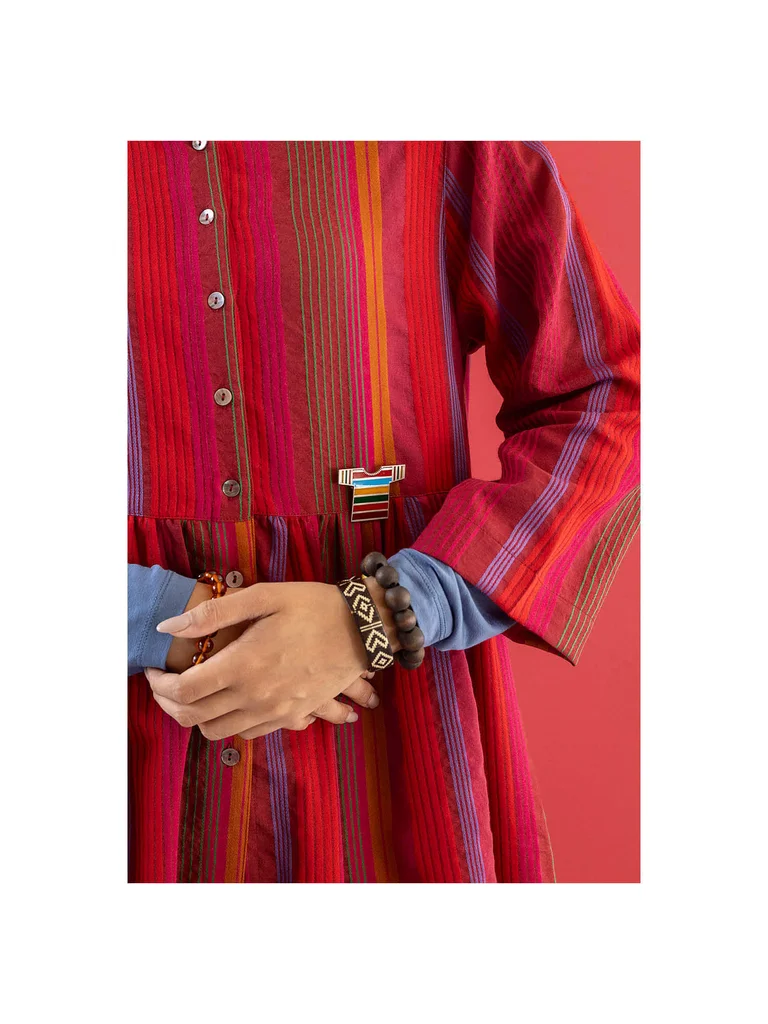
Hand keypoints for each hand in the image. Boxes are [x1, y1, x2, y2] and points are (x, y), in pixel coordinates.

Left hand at [145, 579, 399, 740]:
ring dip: (195, 718)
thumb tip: (169, 627)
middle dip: (168, 704)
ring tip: (191, 695)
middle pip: (194, 718)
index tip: (153, 670)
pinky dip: (227, 723)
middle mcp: (256, 696)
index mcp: (244, 664)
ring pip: (217, 732)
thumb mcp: (265, 596)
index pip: (184, 691)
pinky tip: (227, 702)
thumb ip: (213, 613)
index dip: (159, 684)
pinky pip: (248, 734)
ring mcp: (275, 711)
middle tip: (163, 685)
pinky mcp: (292, 716)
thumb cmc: (314, 606)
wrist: (364, 629)